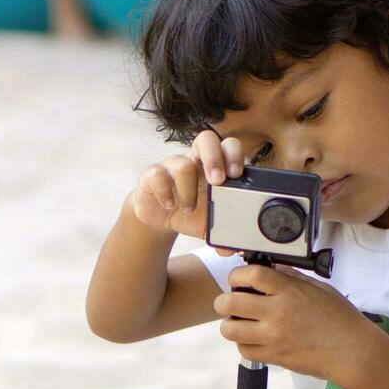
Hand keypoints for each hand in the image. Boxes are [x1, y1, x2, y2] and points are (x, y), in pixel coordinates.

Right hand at [130, 129, 244, 246]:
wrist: (160, 217)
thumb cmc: (190, 212)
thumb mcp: (209, 223)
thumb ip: (223, 233)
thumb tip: (232, 249)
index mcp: (213, 165)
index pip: (227, 146)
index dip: (233, 154)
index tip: (237, 175)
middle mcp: (194, 160)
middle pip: (206, 138)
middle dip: (214, 158)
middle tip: (218, 181)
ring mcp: (171, 166)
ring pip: (182, 163)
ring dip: (189, 189)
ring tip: (190, 208)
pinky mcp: (151, 175)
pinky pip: (156, 174)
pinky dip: (164, 192)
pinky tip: (169, 205)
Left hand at [214, 263, 380, 383]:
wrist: (353, 352)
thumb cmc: (340, 318)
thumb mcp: (318, 288)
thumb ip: (291, 277)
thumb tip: (270, 268)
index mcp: (289, 291)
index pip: (251, 274)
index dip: (237, 275)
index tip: (238, 279)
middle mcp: (278, 312)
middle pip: (229, 302)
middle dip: (224, 301)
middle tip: (231, 302)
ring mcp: (274, 336)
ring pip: (229, 329)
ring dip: (230, 324)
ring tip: (240, 322)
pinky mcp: (274, 356)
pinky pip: (244, 350)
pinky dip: (244, 344)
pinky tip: (253, 339)